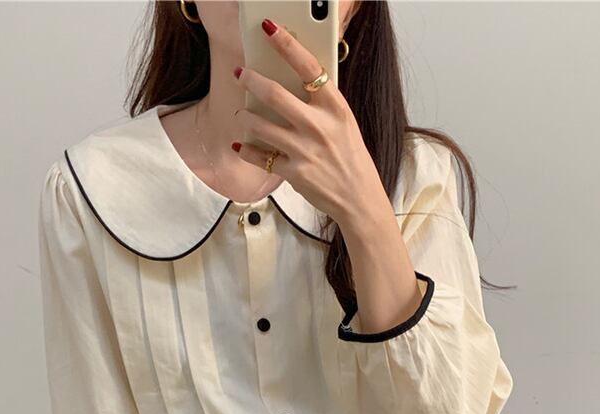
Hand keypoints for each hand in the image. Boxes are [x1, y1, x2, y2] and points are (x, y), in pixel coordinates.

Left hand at [231, 17, 383, 227]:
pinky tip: (241, 145)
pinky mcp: (294, 172)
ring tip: (242, 115)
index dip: (286, 44)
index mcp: (335, 108)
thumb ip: (322, 103)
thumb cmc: (350, 157)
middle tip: (241, 74)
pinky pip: (260, 156)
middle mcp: (319, 126)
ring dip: (245, 117)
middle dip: (251, 80)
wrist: (359, 198)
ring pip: (260, 124)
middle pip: (274, 94)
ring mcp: (305, 150)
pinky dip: (246, 150)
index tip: (268, 28)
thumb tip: (293, 81)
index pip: (308, 67)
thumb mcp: (344, 124)